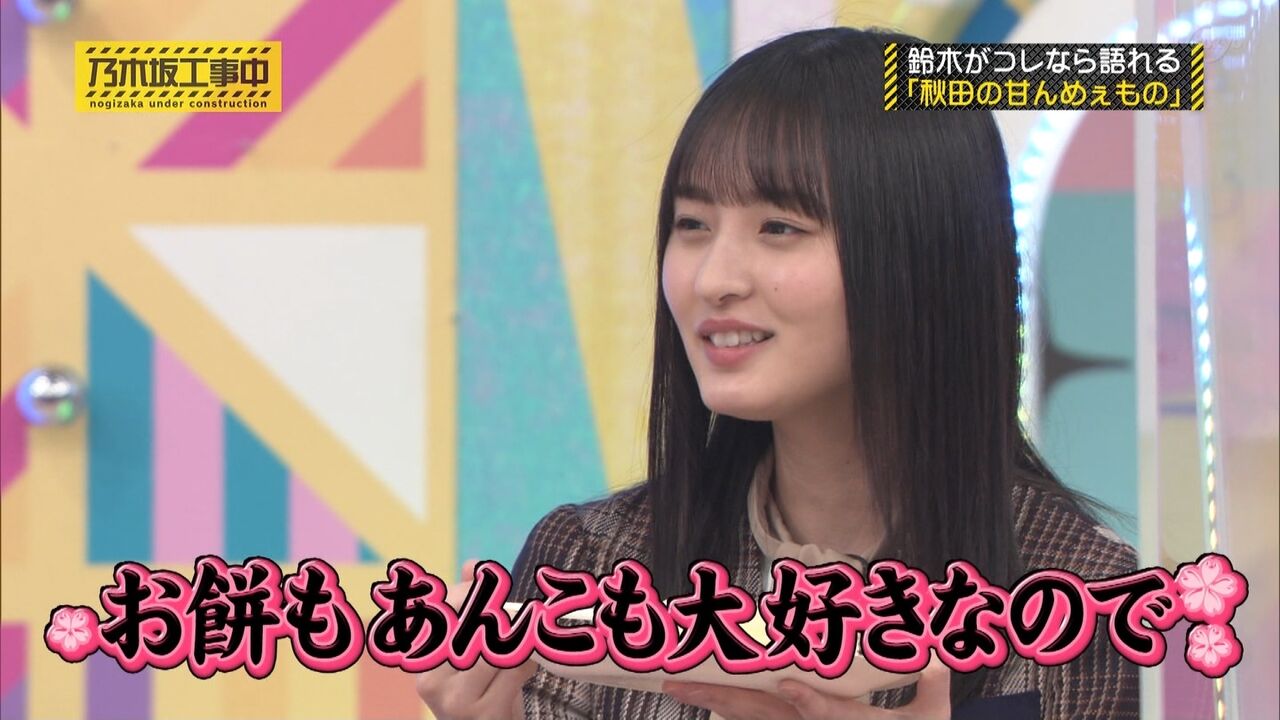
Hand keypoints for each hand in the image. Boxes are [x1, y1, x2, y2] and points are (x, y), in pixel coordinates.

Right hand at [416, 559, 536, 719]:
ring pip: (493, 648)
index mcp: (421, 661)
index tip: (488, 591)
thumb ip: (468, 604)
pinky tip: (525, 668)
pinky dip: (526, 664)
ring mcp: (452, 701)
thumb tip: (471, 564)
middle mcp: (428, 682)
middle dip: (498, 617)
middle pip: (471, 628)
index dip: (467, 593)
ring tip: (521, 648)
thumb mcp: (471, 648)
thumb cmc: (482, 687)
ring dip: (516, 643)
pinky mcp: (481, 714)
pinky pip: (512, 671)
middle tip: (518, 618)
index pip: (442, 612)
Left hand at [662, 657, 950, 719]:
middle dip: (723, 700)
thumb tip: (939, 657)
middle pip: (766, 717)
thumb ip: (934, 687)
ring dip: (715, 704)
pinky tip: (700, 698)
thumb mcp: (932, 719)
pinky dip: (729, 710)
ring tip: (678, 688)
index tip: (787, 685)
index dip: (810, 703)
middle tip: (680, 683)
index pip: (828, 714)